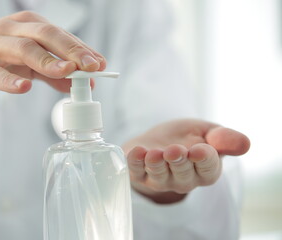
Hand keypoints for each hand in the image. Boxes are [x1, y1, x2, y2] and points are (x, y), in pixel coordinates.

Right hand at [0, 11, 105, 104]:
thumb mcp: (28, 63)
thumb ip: (54, 73)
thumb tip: (81, 84)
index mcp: (28, 26)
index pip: (60, 35)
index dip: (82, 49)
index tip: (101, 64)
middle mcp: (11, 29)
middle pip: (45, 35)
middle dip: (71, 50)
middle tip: (93, 66)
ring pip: (22, 49)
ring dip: (47, 60)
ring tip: (68, 71)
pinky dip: (8, 80)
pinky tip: (24, 88)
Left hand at [122, 119, 249, 203]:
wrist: (158, 140)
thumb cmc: (186, 137)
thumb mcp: (207, 132)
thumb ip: (223, 139)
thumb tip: (245, 144)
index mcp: (204, 171)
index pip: (208, 169)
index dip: (205, 160)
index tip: (201, 149)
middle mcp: (183, 180)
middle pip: (183, 175)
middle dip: (179, 162)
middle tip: (175, 150)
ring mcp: (160, 180)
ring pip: (160, 176)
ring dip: (156, 165)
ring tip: (154, 153)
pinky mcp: (140, 175)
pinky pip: (136, 172)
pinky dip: (135, 163)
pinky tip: (136, 151)